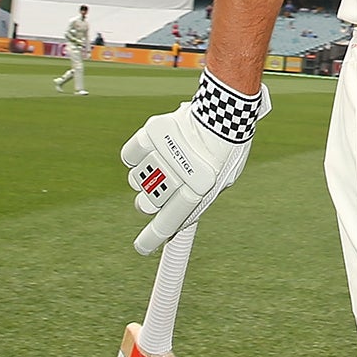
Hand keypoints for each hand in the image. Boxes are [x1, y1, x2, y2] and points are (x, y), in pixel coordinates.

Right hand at [120, 69, 269, 253]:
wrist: (225, 108)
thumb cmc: (225, 148)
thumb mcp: (220, 179)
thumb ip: (197, 201)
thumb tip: (173, 225)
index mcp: (202, 188)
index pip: (169, 222)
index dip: (152, 238)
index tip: (142, 248)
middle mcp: (180, 173)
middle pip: (146, 204)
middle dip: (150, 201)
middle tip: (162, 187)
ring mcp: (164, 152)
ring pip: (136, 180)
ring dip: (146, 175)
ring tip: (167, 159)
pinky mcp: (153, 132)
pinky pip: (130, 156)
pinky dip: (137, 155)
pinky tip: (153, 148)